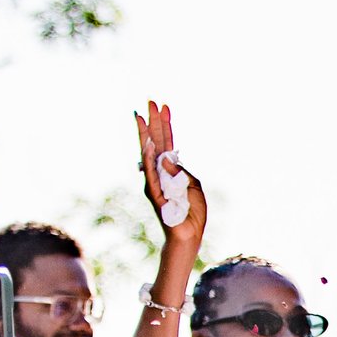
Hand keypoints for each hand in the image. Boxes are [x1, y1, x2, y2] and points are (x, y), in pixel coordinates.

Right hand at [134, 99, 207, 254]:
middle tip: (151, 101)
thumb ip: (182, 171)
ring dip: (146, 134)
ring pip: (149, 153)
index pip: (167, 142)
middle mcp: (159, 173)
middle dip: (154, 122)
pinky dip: (148, 158)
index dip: (166, 125)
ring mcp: (155, 182)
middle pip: (156, 142)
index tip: (165, 106)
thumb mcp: (194, 187)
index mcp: (170, 170)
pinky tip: (147, 144)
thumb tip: (167, 157)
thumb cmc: (191, 213)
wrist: (188, 235)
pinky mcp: (155, 193)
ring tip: (143, 116)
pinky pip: (151, 173)